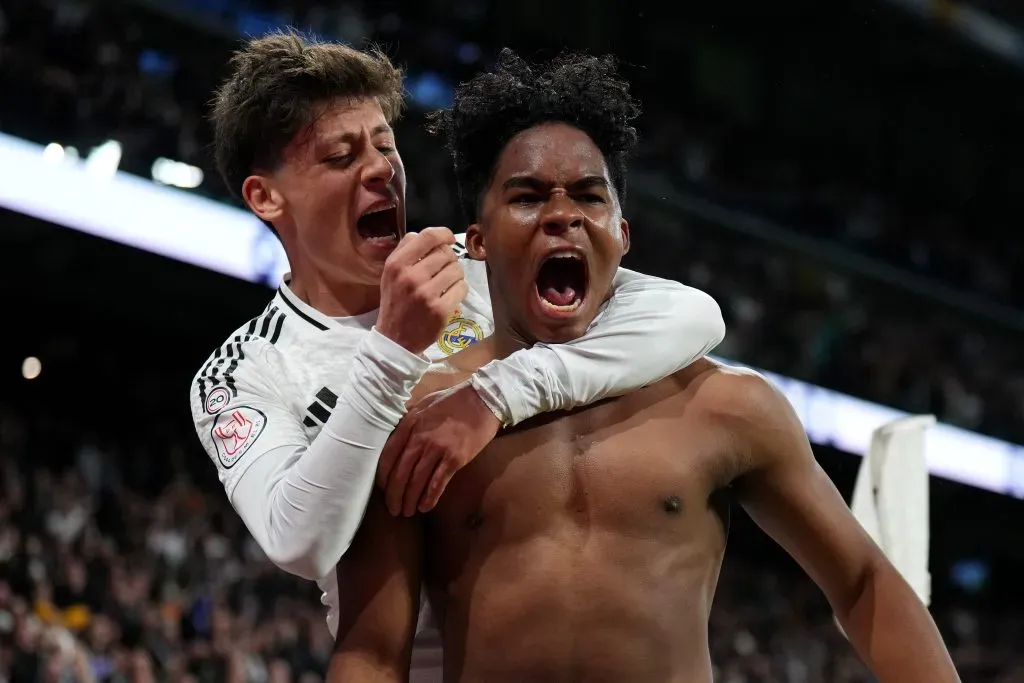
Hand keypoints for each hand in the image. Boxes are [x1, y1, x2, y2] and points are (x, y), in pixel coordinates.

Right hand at [377, 227, 468, 353]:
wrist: (395, 338)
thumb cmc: (395, 301)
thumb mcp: (390, 273)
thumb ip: (406, 250)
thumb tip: (431, 236)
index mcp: (397, 264)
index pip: (428, 236)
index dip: (444, 234)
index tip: (449, 239)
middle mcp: (411, 276)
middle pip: (446, 253)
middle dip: (450, 259)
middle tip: (444, 269)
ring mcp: (427, 294)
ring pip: (457, 270)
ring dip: (456, 275)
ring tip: (447, 283)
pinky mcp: (440, 310)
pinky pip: (462, 288)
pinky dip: (460, 289)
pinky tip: (450, 295)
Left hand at [377, 381, 500, 515]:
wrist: (483, 400)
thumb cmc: (453, 400)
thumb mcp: (423, 404)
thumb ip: (407, 420)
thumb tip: (393, 434)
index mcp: (409, 424)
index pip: (387, 457)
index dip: (382, 477)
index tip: (383, 489)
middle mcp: (420, 438)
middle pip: (400, 474)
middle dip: (394, 495)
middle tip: (393, 509)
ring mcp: (438, 449)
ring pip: (416, 481)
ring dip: (409, 500)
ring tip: (406, 512)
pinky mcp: (455, 458)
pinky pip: (437, 483)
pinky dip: (429, 498)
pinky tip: (424, 507)